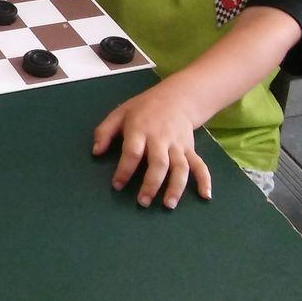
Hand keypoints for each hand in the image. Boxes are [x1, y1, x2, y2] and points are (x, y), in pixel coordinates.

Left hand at [91, 85, 212, 208]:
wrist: (176, 97)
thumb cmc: (143, 109)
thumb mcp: (120, 113)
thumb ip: (104, 132)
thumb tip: (95, 152)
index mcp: (140, 129)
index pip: (133, 152)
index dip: (124, 170)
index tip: (117, 185)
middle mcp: (161, 138)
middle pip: (159, 163)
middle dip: (151, 184)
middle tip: (142, 202)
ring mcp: (178, 144)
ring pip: (180, 167)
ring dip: (176, 187)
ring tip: (168, 205)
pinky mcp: (190, 148)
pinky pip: (199, 165)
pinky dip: (205, 180)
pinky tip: (205, 196)